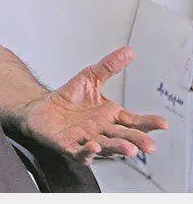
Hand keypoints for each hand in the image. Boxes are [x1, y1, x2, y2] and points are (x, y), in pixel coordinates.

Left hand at [21, 46, 167, 164]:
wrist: (41, 108)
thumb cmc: (69, 98)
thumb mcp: (90, 77)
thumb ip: (109, 66)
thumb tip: (128, 51)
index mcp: (110, 117)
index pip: (133, 122)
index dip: (148, 123)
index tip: (163, 123)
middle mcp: (101, 131)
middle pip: (123, 137)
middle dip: (136, 141)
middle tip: (149, 146)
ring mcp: (85, 140)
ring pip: (105, 147)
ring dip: (117, 148)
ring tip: (129, 149)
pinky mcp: (67, 145)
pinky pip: (79, 152)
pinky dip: (87, 152)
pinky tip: (93, 147)